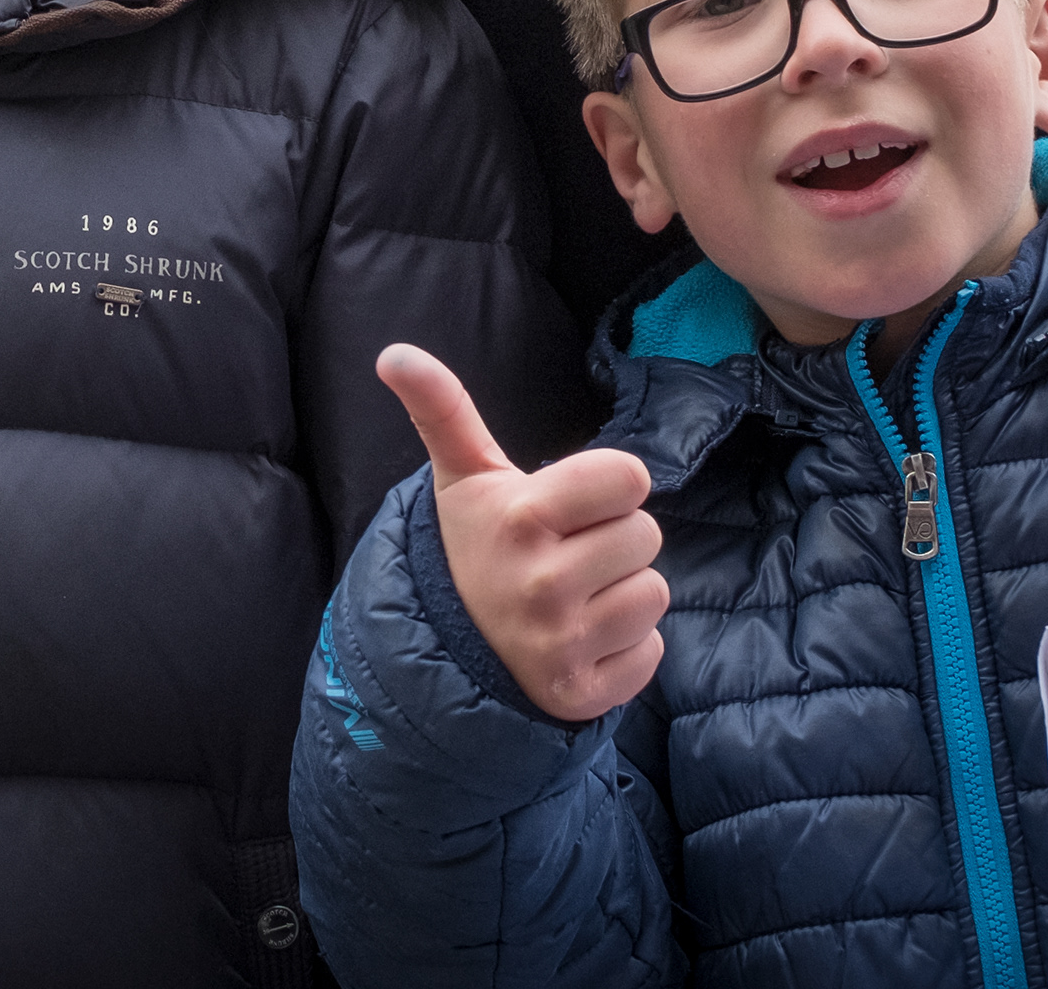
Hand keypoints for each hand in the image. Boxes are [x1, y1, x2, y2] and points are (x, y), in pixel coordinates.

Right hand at [380, 344, 667, 723]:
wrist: (443, 649)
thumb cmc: (474, 546)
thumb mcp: (463, 478)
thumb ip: (442, 408)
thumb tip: (395, 352)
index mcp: (522, 517)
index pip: (631, 477)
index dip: (605, 488)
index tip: (566, 506)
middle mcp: (543, 583)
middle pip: (646, 535)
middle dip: (611, 540)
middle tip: (564, 554)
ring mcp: (562, 645)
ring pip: (653, 594)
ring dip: (621, 593)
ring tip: (571, 598)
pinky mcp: (582, 695)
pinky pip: (651, 651)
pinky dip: (623, 648)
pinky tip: (578, 640)